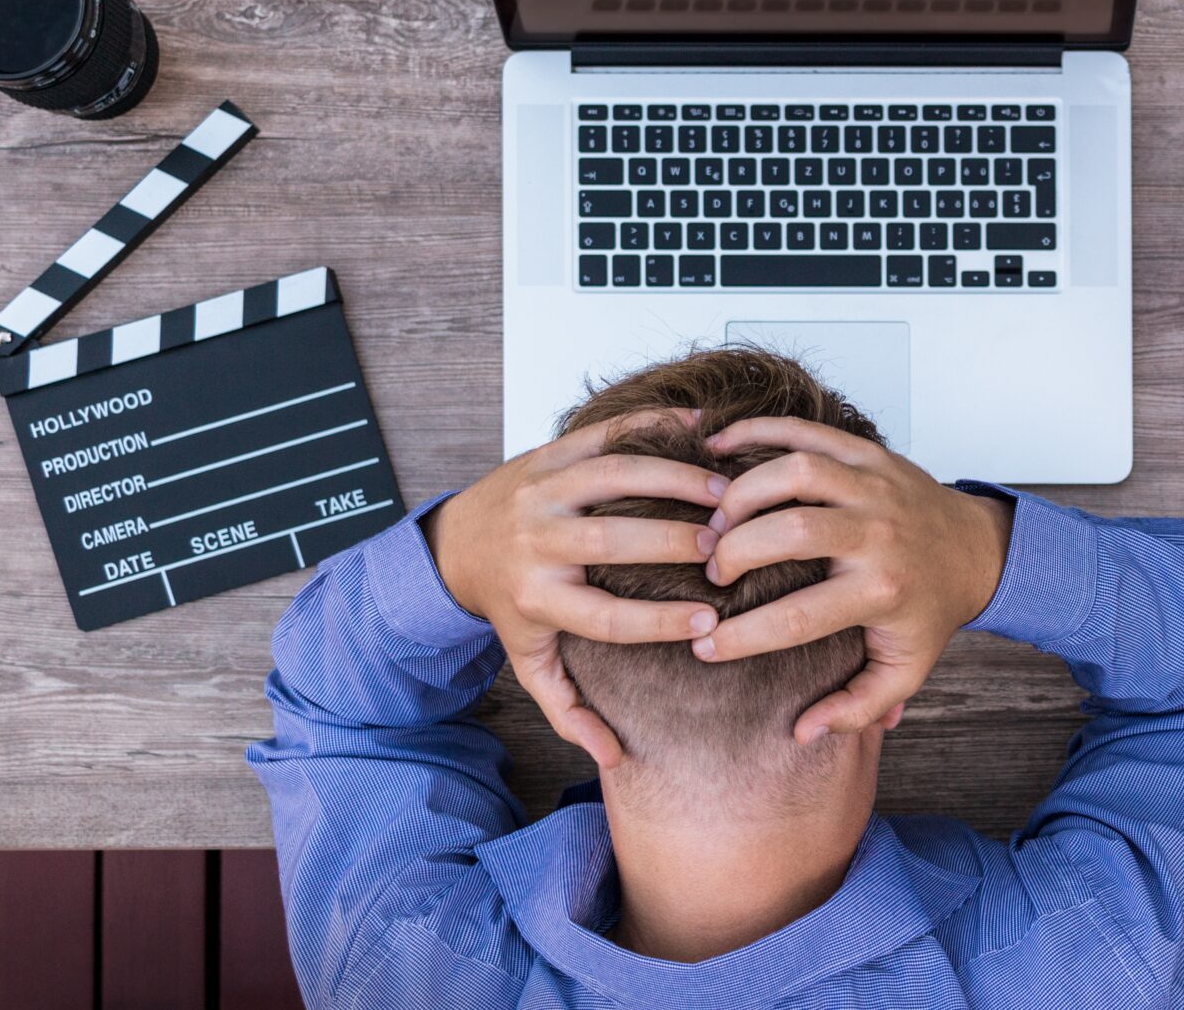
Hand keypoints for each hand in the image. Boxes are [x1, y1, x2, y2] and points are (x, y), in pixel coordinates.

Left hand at [423, 411, 726, 769]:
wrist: (456, 541)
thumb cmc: (508, 604)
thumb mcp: (528, 660)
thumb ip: (567, 708)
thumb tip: (612, 757)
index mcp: (537, 599)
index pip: (606, 617)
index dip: (661, 622)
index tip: (711, 622)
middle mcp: (536, 543)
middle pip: (612, 541)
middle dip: (674, 542)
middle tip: (727, 547)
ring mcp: (541, 491)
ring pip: (612, 477)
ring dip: (673, 479)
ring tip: (724, 491)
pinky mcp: (550, 453)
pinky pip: (605, 433)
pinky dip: (654, 426)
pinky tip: (701, 428)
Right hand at [693, 418, 1013, 742]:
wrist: (978, 551)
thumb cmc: (929, 613)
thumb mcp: (903, 670)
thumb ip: (856, 707)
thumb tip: (801, 733)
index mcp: (881, 593)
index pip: (796, 617)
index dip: (741, 636)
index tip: (703, 647)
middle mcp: (877, 535)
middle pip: (790, 532)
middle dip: (735, 552)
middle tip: (711, 573)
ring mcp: (873, 486)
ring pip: (795, 472)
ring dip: (742, 493)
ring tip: (715, 521)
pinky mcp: (867, 453)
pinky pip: (805, 432)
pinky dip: (756, 432)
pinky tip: (717, 449)